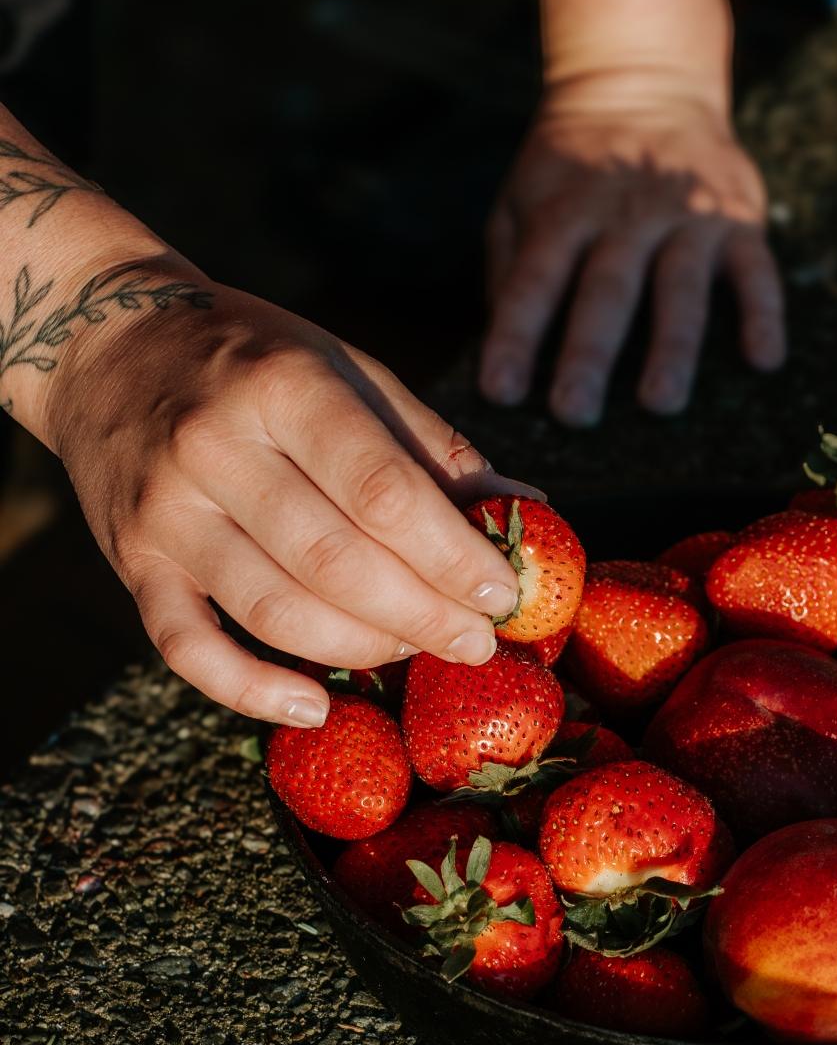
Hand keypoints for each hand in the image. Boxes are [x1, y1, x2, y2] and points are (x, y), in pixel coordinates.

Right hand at [42, 258, 536, 725]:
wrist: (105, 339)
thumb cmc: (251, 356)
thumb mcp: (344, 366)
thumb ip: (429, 444)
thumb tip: (524, 510)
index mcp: (283, 386)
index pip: (382, 491)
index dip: (451, 555)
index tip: (502, 593)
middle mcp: (215, 447)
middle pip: (335, 561)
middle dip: (422, 615)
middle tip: (477, 642)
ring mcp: (165, 510)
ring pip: (273, 611)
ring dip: (362, 647)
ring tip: (417, 651)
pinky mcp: (131, 560)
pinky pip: (187, 647)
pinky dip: (250, 689)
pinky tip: (314, 705)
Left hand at [479, 78, 785, 427]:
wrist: (644, 79)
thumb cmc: (571, 169)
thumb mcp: (520, 197)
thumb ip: (509, 267)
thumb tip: (502, 342)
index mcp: (562, 214)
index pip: (534, 281)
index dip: (515, 335)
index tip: (500, 391)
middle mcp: (624, 216)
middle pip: (606, 291)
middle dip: (590, 354)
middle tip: (575, 413)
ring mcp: (687, 217)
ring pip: (680, 287)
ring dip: (672, 347)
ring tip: (660, 404)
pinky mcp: (738, 218)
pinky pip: (757, 269)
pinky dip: (763, 313)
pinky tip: (764, 360)